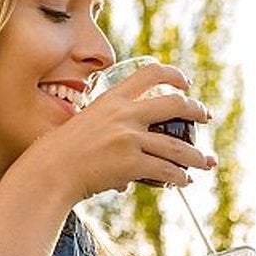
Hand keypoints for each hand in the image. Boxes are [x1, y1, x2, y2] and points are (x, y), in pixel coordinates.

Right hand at [37, 62, 216, 202]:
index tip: (185, 83)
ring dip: (196, 156)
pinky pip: (166, 171)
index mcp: (112, 99)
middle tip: (206, 116)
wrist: (49, 172)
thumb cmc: (60, 152)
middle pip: (175, 104)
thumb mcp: (84, 124)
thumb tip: (126, 154)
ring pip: (177, 146)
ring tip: (205, 162)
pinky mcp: (132, 163)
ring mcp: (129, 138)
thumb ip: (107, 128)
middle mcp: (124, 114)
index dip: (173, 75)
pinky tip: (184, 181)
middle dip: (196, 110)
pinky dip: (179, 178)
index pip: (149, 74)